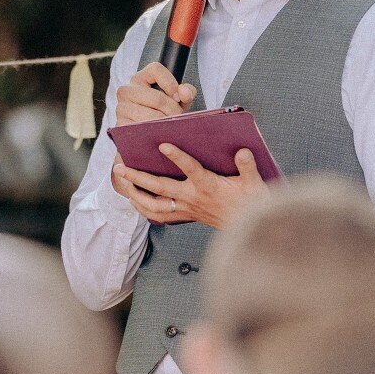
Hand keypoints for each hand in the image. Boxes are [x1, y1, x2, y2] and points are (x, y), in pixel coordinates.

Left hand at [113, 146, 266, 229]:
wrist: (248, 228)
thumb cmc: (251, 202)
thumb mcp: (254, 183)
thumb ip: (248, 166)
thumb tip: (242, 151)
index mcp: (208, 186)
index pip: (190, 169)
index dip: (177, 157)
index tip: (163, 145)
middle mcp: (193, 197)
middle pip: (160, 187)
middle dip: (137, 177)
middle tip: (120, 167)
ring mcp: (186, 208)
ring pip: (154, 204)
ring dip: (135, 193)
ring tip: (122, 180)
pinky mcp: (185, 215)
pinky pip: (158, 215)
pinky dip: (143, 207)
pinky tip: (133, 198)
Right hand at [115, 62, 195, 126]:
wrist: (148, 132)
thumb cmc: (164, 111)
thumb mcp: (177, 100)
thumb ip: (186, 92)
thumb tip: (184, 93)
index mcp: (140, 78)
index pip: (156, 69)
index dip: (171, 82)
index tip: (178, 97)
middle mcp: (126, 90)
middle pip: (158, 98)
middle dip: (173, 111)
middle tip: (179, 119)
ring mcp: (121, 108)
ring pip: (151, 116)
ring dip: (165, 125)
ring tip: (171, 128)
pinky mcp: (120, 125)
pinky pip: (143, 130)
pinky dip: (155, 134)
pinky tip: (159, 135)